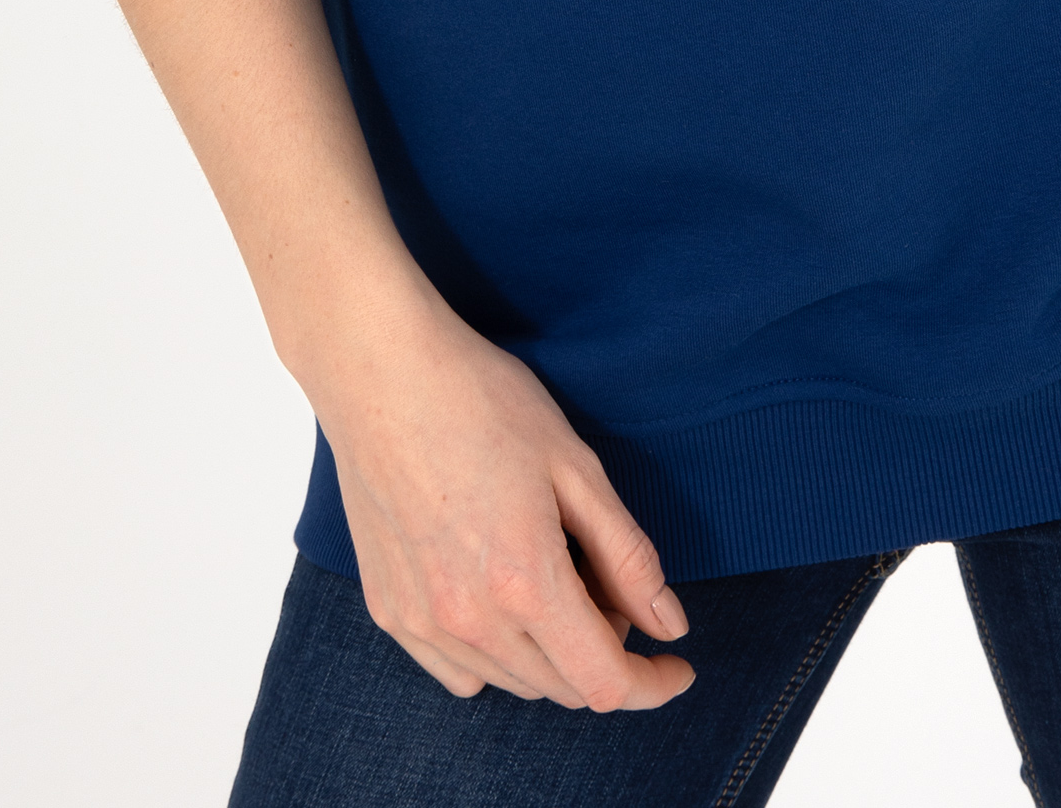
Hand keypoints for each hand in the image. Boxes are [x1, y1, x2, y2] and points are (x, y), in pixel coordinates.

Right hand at [312, 285, 697, 706]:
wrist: (382, 372)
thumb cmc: (483, 402)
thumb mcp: (576, 467)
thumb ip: (628, 556)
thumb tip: (669, 626)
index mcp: (525, 583)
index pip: (604, 683)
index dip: (652, 684)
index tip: (679, 665)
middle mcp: (470, 621)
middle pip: (563, 688)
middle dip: (605, 650)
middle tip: (608, 579)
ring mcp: (422, 623)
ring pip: (514, 682)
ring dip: (554, 652)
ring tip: (556, 570)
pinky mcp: (389, 613)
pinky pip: (460, 672)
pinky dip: (499, 655)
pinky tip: (502, 594)